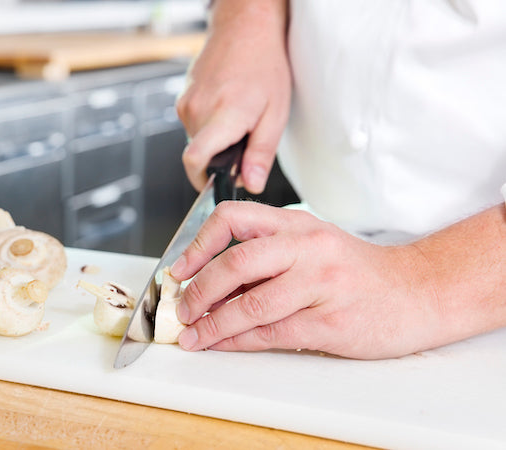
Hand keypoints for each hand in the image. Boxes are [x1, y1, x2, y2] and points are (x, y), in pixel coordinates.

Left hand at [169, 201, 449, 359]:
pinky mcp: (331, 321)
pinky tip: (223, 344)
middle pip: (237, 262)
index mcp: (296, 224)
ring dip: (214, 324)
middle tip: (182, 308)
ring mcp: (321, 284)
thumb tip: (211, 283)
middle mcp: (307, 248)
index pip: (232, 218)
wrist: (417, 291)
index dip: (198, 244)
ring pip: (251, 304)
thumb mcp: (312, 245)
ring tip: (194, 335)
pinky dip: (239, 341)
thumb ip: (267, 256)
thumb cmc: (357, 271)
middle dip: (199, 290)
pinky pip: (272, 333)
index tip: (180, 269)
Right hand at [176, 0, 290, 193]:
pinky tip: (227, 106)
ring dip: (215, 140)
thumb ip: (260, 154)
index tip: (215, 185)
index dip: (202, 181)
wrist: (245, 28)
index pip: (195, 160)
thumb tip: (251, 184)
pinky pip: (194, 124)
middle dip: (218, 158)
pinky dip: (209, 125)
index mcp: (223, 115)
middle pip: (199, 154)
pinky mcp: (182, 97)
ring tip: (238, 117)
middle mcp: (198, 110)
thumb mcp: (275, 114)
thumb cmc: (264, 65)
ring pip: (196, 140)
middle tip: (243, 141)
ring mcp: (187, 102)